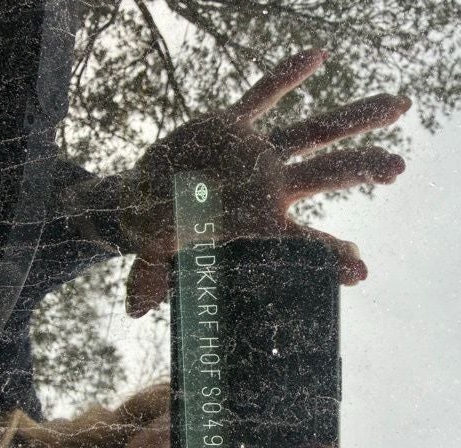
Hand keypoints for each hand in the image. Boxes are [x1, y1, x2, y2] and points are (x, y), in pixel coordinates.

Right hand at [123, 49, 410, 317]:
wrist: (148, 201)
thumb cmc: (158, 236)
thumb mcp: (154, 259)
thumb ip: (150, 279)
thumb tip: (132, 308)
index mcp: (254, 223)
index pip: (298, 241)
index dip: (327, 254)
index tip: (358, 267)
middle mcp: (266, 186)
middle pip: (324, 174)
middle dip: (362, 168)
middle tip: (399, 168)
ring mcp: (255, 154)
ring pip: (312, 131)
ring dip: (354, 117)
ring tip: (399, 104)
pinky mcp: (233, 127)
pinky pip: (262, 95)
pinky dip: (285, 76)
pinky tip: (318, 55)